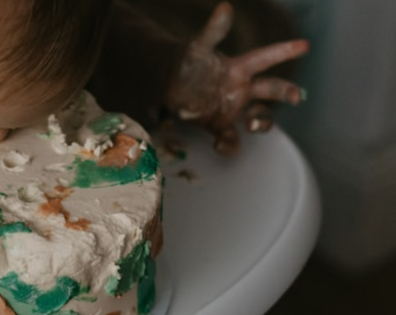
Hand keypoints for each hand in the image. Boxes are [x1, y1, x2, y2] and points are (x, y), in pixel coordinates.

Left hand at [164, 2, 308, 155]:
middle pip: (271, 90)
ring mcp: (231, 108)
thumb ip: (213, 32)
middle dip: (286, 92)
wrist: (165, 84)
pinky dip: (229, 145)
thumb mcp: (197, 48)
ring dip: (261, 122)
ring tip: (251, 124)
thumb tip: (225, 7)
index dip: (284, 51)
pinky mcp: (218, 125)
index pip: (265, 58)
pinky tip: (221, 146)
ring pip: (258, 116)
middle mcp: (240, 88)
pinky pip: (230, 139)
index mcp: (239, 68)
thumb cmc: (184, 62)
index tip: (305, 45)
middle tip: (296, 96)